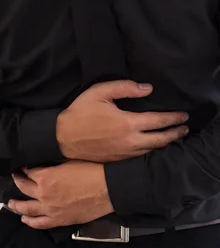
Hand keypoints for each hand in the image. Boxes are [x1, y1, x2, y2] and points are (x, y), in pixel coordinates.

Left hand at [8, 161, 113, 229]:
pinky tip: (25, 219)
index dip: (24, 168)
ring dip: (17, 205)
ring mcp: (50, 209)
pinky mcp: (59, 220)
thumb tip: (45, 164)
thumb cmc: (90, 170)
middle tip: (14, 179)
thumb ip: (53, 164)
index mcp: (45, 177)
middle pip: (24, 188)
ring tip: (10, 203)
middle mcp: (43, 194)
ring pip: (27, 208)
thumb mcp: (68, 161)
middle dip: (17, 182)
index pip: (28, 171)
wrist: (106, 189)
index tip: (22, 166)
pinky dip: (31, 222)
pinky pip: (40, 223)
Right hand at [56, 80, 188, 161]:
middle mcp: (130, 141)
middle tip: (185, 128)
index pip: (158, 121)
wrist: (63, 137)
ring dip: (166, 143)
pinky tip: (154, 146)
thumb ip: (125, 88)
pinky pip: (141, 156)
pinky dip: (152, 151)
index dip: (173, 118)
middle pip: (161, 139)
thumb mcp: (100, 92)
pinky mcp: (118, 160)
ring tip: (174, 137)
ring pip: (152, 150)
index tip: (184, 115)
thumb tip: (147, 88)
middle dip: (175, 133)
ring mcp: (125, 153)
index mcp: (127, 123)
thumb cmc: (80, 112)